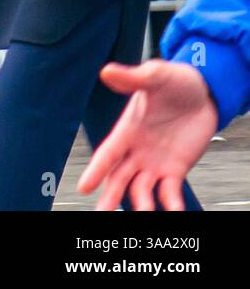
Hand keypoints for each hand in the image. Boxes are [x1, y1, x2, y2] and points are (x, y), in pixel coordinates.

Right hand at [76, 60, 217, 210]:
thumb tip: (107, 71)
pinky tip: (173, 212)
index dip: (96, 170)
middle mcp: (136, 150)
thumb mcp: (157, 76)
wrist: (205, 93)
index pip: (108, 153)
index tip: (84, 187)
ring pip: (141, 190)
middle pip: (119, 178)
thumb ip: (133, 78)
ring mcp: (155, 162)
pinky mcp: (175, 169)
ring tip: (145, 217)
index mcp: (128, 130)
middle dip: (110, 196)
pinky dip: (171, 204)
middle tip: (102, 213)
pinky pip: (170, 192)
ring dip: (141, 204)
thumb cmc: (176, 81)